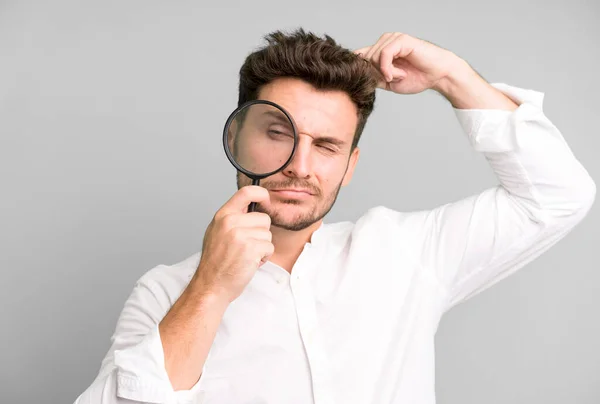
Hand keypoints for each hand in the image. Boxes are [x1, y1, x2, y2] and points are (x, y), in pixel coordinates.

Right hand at [193, 186, 273, 302]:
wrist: (211, 285)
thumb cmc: (215, 262)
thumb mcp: (216, 232)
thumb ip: (232, 218)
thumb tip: (251, 207)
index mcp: (223, 215)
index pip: (246, 192)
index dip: (261, 193)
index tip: (266, 200)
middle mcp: (231, 222)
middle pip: (264, 218)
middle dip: (260, 233)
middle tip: (246, 246)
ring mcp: (240, 235)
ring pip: (268, 234)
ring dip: (262, 247)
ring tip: (246, 255)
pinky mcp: (251, 249)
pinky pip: (269, 247)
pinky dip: (264, 257)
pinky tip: (250, 262)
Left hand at [354, 32, 464, 94]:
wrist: (437, 76)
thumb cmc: (417, 77)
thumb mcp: (388, 81)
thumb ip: (373, 76)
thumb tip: (358, 75)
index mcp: (380, 50)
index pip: (359, 56)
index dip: (361, 70)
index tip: (370, 83)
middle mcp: (385, 42)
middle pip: (365, 60)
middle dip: (377, 74)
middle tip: (393, 80)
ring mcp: (393, 39)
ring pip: (373, 57)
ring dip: (385, 72)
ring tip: (400, 76)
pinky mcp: (401, 40)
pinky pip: (384, 54)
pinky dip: (388, 69)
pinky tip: (398, 75)